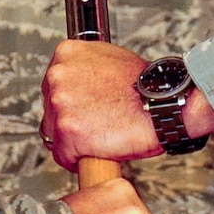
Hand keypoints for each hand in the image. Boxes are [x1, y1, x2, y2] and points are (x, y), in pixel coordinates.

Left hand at [42, 40, 213, 169]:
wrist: (164, 105)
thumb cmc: (146, 86)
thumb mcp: (112, 59)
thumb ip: (87, 68)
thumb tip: (80, 82)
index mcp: (66, 54)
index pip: (53, 85)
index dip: (71, 101)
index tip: (84, 108)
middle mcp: (58, 75)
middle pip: (50, 109)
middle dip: (70, 120)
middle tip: (95, 124)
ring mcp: (60, 103)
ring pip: (54, 134)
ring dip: (73, 140)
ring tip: (99, 137)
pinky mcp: (67, 131)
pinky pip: (63, 155)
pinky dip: (78, 159)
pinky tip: (98, 151)